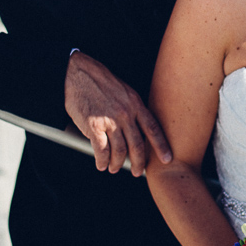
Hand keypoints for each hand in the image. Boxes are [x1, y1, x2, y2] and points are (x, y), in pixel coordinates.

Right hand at [64, 51, 171, 175]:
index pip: (153, 129)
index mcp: (136, 104)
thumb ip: (133, 110)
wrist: (78, 73)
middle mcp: (126, 114)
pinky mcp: (93, 126)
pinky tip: (101, 164)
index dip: (161, 146)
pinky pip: (102, 150)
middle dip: (138, 162)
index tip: (167, 159)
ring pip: (119, 151)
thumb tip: (138, 131)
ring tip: (114, 168)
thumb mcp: (125, 92)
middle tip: (137, 172)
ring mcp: (110, 120)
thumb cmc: (101, 83)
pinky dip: (102, 161)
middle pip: (137, 145)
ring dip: (117, 164)